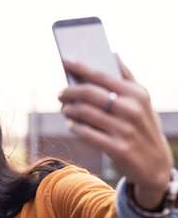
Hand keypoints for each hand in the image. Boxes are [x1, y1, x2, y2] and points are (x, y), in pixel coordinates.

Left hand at [58, 56, 173, 209]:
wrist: (156, 164)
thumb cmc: (143, 125)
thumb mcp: (142, 100)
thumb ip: (127, 77)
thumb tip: (113, 53)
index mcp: (136, 93)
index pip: (101, 76)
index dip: (80, 67)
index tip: (63, 60)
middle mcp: (131, 109)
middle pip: (89, 94)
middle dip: (69, 92)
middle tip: (61, 94)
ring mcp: (125, 130)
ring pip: (84, 113)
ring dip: (69, 110)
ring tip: (66, 109)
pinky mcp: (118, 148)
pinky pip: (86, 134)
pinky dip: (75, 127)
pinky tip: (71, 124)